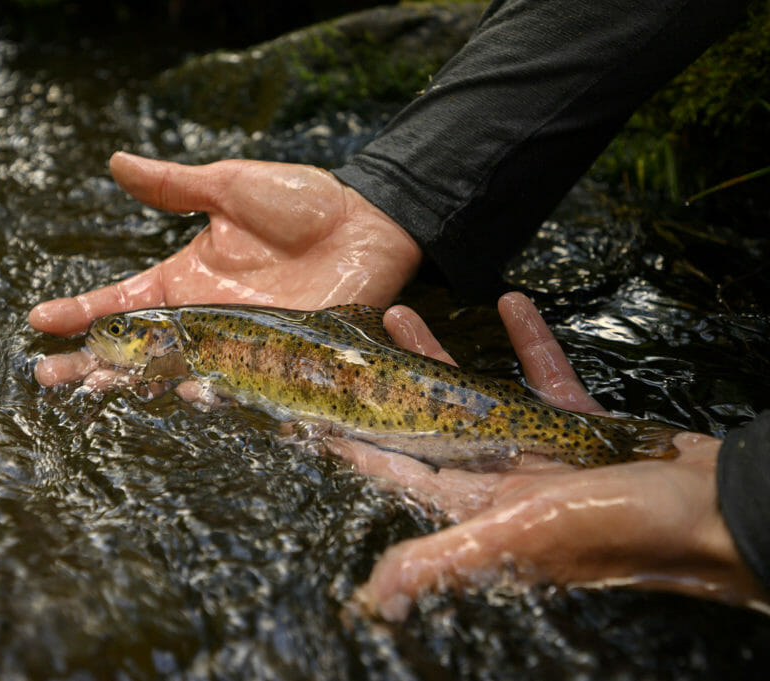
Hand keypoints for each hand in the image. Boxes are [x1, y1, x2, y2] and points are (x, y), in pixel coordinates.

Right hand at [30, 152, 420, 385]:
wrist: (367, 221)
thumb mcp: (229, 188)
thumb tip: (115, 163)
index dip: (80, 312)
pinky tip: (187, 391)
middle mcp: (204, 319)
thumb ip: (174, 187)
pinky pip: (240, 384)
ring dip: (140, 381)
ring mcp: (238, 345)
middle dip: (90, 364)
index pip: (120, 303)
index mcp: (185, 280)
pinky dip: (214, 391)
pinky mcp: (277, 360)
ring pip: (179, 373)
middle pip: (137, 350)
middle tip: (47, 377)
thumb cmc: (301, 201)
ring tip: (103, 384)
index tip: (38, 321)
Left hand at [332, 292, 768, 617]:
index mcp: (479, 508)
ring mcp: (543, 455)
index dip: (354, 447)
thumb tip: (377, 597)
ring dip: (444, 359)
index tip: (313, 416)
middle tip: (355, 344)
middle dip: (390, 386)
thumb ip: (447, 557)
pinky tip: (512, 304)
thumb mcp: (523, 538)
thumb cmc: (623, 528)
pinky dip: (529, 345)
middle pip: (430, 426)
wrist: (720, 512)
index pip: (400, 472)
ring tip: (405, 315)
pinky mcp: (584, 431)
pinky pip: (546, 380)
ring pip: (480, 397)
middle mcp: (503, 483)